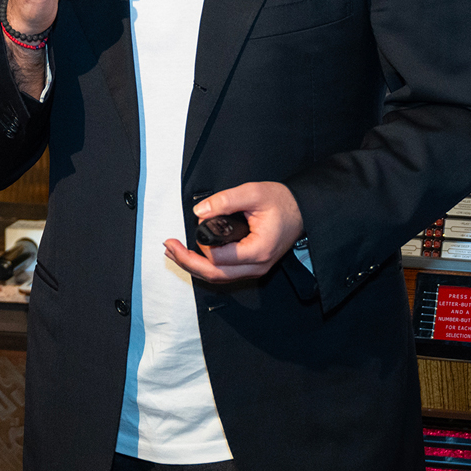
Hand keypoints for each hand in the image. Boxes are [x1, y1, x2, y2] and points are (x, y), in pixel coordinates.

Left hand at [163, 181, 303, 283]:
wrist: (301, 211)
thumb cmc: (282, 202)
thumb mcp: (253, 193)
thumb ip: (226, 200)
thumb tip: (200, 211)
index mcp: (258, 250)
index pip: (220, 258)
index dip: (203, 245)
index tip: (197, 225)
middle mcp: (256, 266)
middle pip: (215, 274)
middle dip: (187, 262)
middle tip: (169, 246)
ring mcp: (254, 269)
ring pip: (218, 277)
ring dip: (193, 266)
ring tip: (173, 251)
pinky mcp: (250, 266)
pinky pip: (224, 273)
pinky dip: (205, 266)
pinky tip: (191, 255)